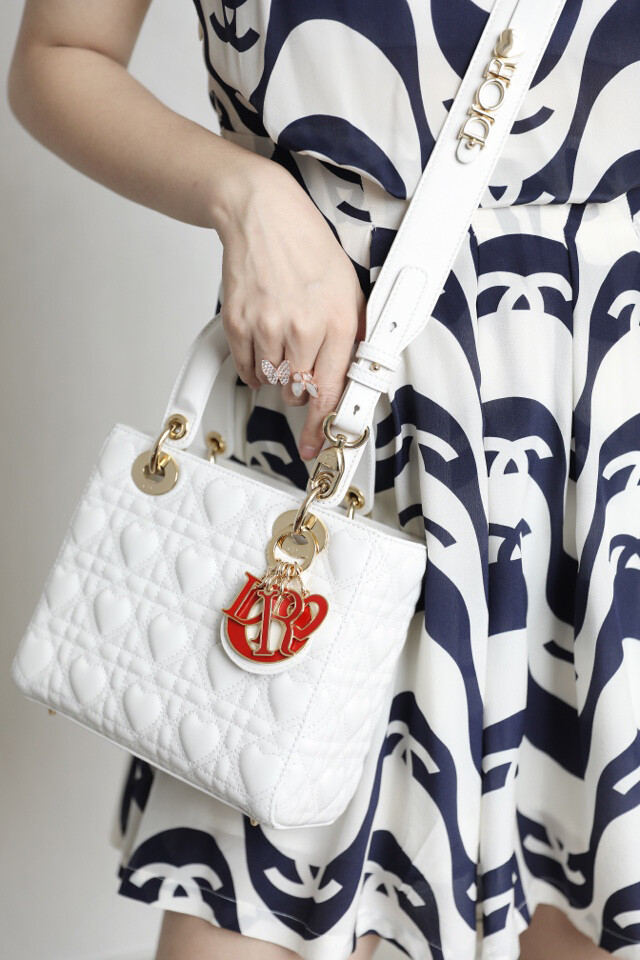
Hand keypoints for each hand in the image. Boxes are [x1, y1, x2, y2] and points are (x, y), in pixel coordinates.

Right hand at [216, 154, 366, 460]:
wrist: (263, 216)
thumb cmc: (307, 250)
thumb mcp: (349, 290)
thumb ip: (351, 337)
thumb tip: (351, 380)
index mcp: (337, 321)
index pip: (330, 391)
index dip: (321, 425)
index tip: (316, 444)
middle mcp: (303, 327)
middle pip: (298, 392)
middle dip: (302, 386)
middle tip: (302, 359)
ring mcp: (267, 326)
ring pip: (273, 382)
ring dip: (278, 373)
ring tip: (283, 338)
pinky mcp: (238, 324)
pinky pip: (247, 370)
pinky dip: (256, 366)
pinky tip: (264, 340)